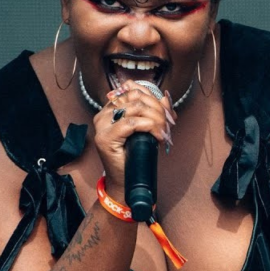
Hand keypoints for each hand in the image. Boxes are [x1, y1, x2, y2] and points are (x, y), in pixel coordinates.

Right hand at [92, 80, 176, 199]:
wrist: (125, 180)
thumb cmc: (135, 155)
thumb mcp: (148, 129)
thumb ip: (155, 112)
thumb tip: (166, 99)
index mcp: (111, 108)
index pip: (133, 90)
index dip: (154, 98)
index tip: (166, 113)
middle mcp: (104, 113)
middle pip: (136, 97)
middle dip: (157, 109)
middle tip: (167, 124)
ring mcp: (102, 125)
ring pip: (135, 107)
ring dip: (156, 118)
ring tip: (163, 131)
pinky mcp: (105, 138)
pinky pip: (131, 123)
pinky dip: (149, 126)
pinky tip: (157, 135)